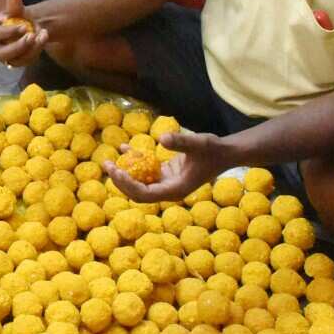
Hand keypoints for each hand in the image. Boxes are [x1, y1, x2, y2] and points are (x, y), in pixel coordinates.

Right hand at [0, 0, 48, 67]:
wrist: (24, 26)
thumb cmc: (16, 17)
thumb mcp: (16, 10)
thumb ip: (14, 4)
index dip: (8, 32)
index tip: (24, 27)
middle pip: (1, 54)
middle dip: (18, 46)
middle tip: (32, 36)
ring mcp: (4, 57)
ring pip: (14, 61)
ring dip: (30, 51)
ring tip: (42, 36)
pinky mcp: (15, 63)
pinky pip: (24, 62)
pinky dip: (35, 53)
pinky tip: (43, 40)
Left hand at [103, 132, 229, 202]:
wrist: (226, 153)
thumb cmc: (214, 150)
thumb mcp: (198, 143)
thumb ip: (181, 142)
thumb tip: (162, 139)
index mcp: (175, 190)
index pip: (145, 194)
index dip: (128, 185)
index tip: (115, 171)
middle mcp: (169, 190)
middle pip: (138, 192)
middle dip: (121, 181)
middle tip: (107, 165)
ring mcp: (167, 183)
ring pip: (140, 183)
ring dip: (124, 173)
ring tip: (108, 161)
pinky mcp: (166, 174)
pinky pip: (146, 171)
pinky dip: (135, 161)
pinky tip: (124, 147)